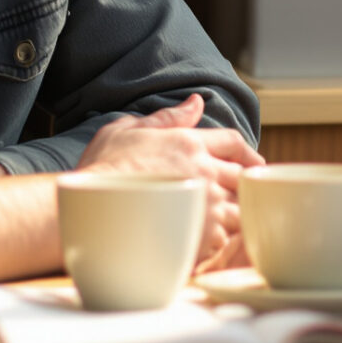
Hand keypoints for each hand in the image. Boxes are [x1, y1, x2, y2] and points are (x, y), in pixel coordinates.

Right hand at [78, 95, 259, 273]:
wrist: (90, 206)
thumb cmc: (101, 168)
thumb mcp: (128, 129)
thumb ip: (167, 117)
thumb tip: (196, 102)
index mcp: (189, 142)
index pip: (234, 142)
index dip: (247, 153)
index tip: (252, 164)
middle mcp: (203, 170)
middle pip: (243, 177)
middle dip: (243, 186)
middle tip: (238, 196)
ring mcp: (204, 203)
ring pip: (239, 209)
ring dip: (233, 214)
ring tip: (220, 221)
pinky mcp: (198, 234)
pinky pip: (224, 239)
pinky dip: (218, 240)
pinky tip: (203, 240)